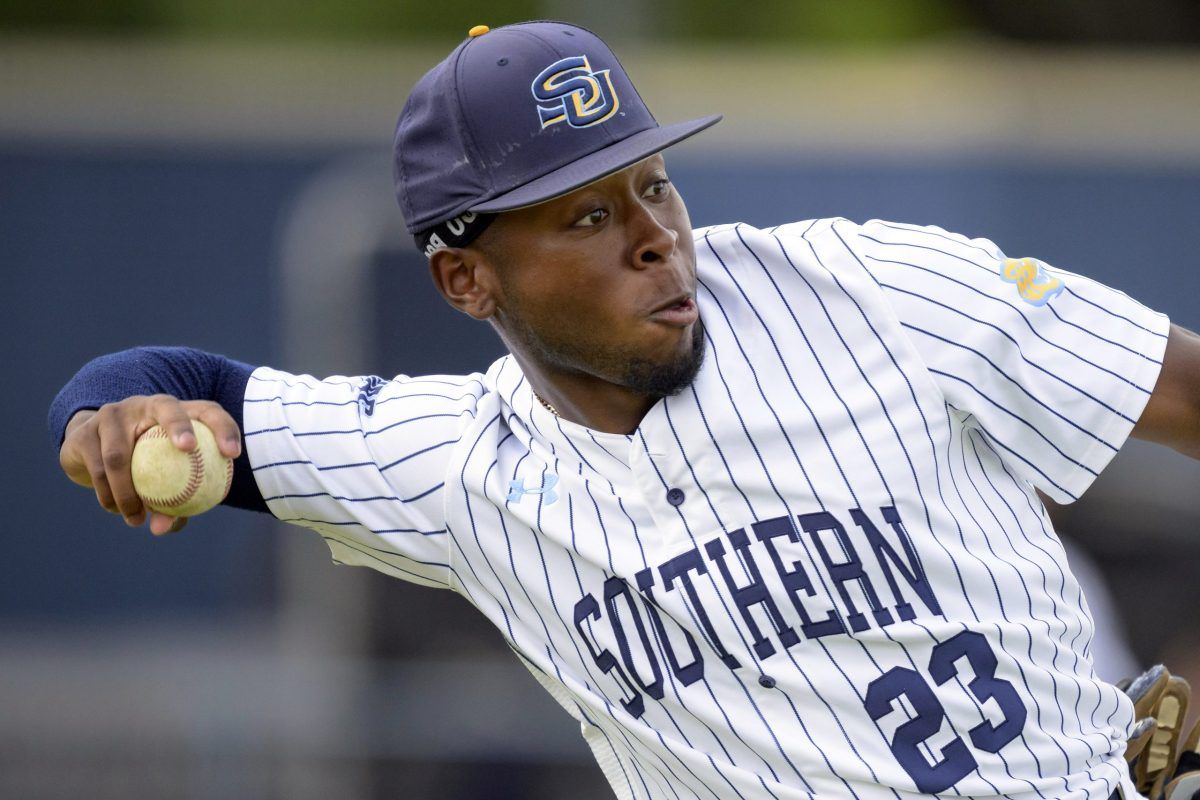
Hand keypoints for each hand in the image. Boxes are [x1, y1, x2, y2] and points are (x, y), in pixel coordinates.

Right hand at [59, 395, 241, 535]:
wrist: (87, 447)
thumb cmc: (140, 465)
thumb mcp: (160, 480)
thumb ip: (171, 503)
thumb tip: (163, 529)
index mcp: (175, 414)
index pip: (207, 412)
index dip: (224, 428)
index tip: (233, 454)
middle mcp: (145, 405)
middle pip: (167, 407)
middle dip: (179, 425)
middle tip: (188, 449)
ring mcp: (112, 415)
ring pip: (120, 453)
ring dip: (128, 492)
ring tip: (137, 519)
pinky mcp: (84, 433)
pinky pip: (98, 468)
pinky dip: (108, 495)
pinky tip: (115, 510)